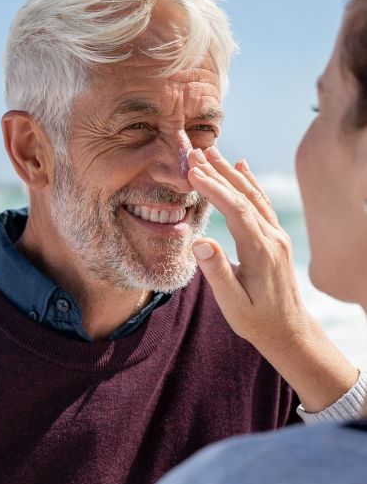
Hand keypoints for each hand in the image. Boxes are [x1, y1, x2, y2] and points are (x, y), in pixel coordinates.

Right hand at [186, 145, 357, 412]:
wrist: (288, 330)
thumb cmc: (256, 320)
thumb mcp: (233, 304)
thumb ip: (217, 272)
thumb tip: (200, 241)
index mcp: (260, 252)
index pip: (236, 211)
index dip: (215, 188)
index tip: (193, 171)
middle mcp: (272, 238)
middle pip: (245, 196)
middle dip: (219, 173)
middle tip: (195, 153)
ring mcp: (277, 235)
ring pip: (254, 196)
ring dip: (232, 173)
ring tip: (212, 153)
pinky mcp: (276, 237)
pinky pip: (262, 203)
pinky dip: (249, 182)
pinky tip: (241, 168)